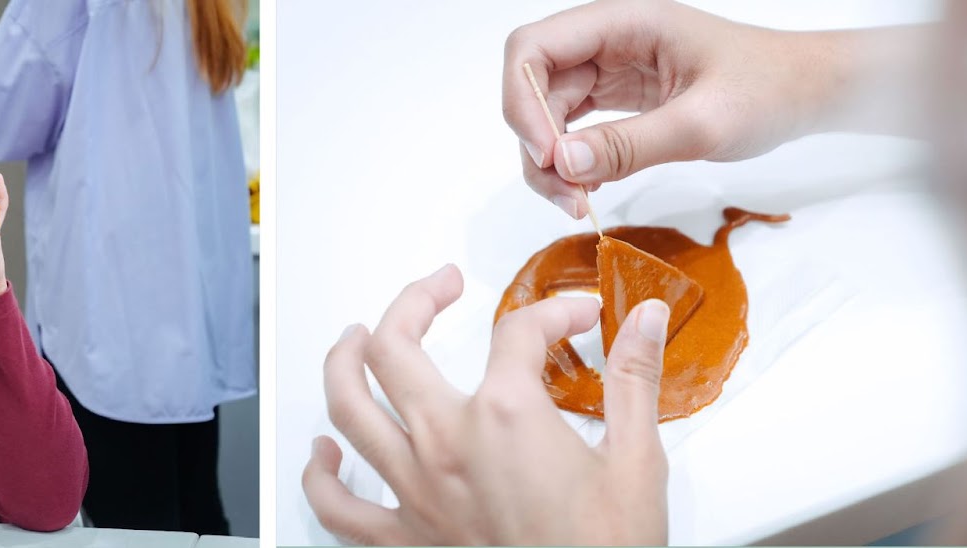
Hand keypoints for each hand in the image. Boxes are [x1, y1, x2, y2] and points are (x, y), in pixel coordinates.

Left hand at [303, 264, 669, 544]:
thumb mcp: (637, 461)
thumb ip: (634, 380)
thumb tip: (647, 321)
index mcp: (505, 416)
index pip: (518, 332)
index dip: (553, 314)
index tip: (576, 319)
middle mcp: (447, 444)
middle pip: (396, 346)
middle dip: (414, 301)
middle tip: (439, 288)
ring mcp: (416, 490)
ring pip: (347, 409)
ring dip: (342, 362)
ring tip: (354, 338)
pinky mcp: (403, 538)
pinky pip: (337, 505)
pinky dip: (320, 476)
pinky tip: (324, 454)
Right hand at [504, 0, 842, 218]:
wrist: (807, 94)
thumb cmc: (769, 90)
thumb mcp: (703, 123)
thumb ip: (630, 145)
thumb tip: (561, 164)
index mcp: (625, 23)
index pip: (533, 48)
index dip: (524, 101)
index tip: (548, 155)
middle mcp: (609, 41)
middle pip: (532, 83)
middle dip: (534, 141)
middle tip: (565, 194)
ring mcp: (612, 69)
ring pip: (547, 111)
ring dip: (549, 160)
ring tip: (577, 202)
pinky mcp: (620, 98)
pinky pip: (573, 127)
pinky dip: (571, 161)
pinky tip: (589, 188)